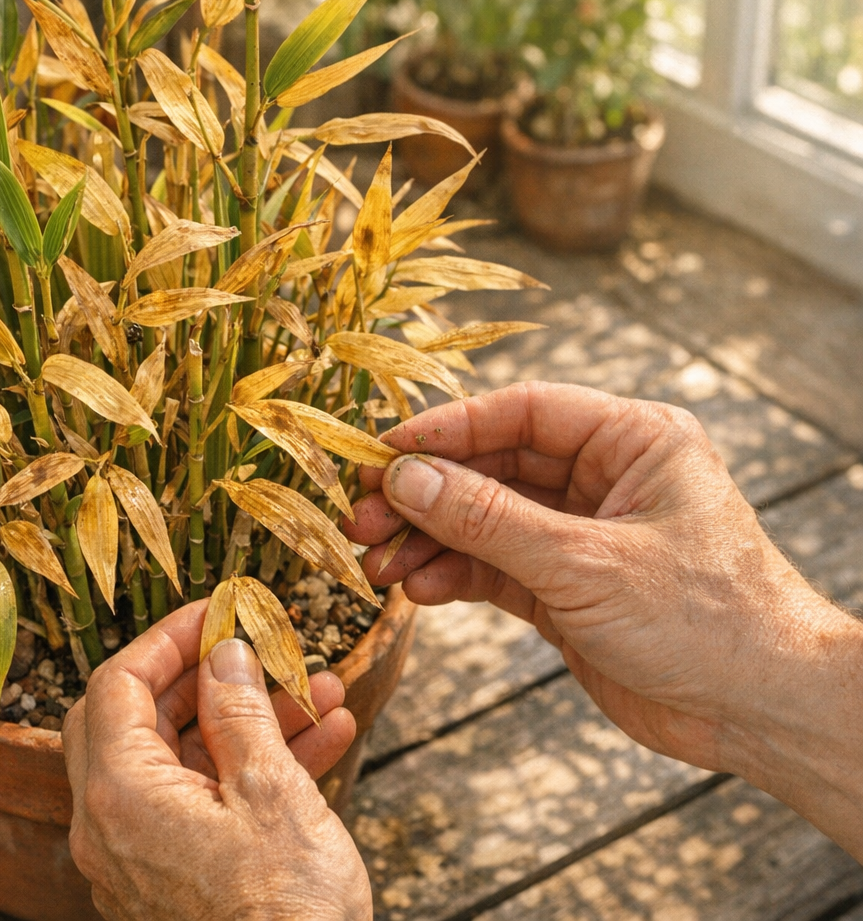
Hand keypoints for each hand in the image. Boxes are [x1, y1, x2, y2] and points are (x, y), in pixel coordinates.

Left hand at [63, 600, 371, 920]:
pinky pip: (198, 809)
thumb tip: (223, 654)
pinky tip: (321, 743)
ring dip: (245, 723)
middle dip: (206, 679)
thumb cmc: (285, 912)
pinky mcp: (170, 887)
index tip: (216, 612)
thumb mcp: (271, 792)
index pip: (117, 683)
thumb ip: (240, 711)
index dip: (167, 639)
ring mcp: (136, 862)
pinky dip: (248, 774)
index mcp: (119, 795)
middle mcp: (110, 828)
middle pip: (137, 722)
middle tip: (257, 650)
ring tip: (320, 693)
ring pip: (181, 765)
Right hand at [344, 380, 862, 858]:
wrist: (762, 712)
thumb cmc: (708, 620)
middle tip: (361, 516)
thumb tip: (406, 479)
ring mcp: (582, 534)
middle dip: (425, 493)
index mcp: (633, 441)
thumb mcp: (586, 563)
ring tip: (376, 562)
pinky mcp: (567, 589)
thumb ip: (489, 520)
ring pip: (483, 520)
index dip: (446, 429)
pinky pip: (493, 567)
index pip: (522, 412)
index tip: (381, 453)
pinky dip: (452, 575)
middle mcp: (605, 479)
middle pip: (492, 466)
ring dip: (428, 539)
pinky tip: (415, 587)